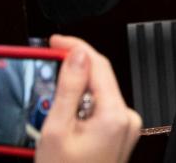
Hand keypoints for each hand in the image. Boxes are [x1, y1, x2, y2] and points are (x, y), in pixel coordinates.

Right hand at [36, 35, 141, 162]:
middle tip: (49, 57)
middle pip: (99, 76)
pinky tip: (64, 108)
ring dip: (76, 85)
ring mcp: (124, 129)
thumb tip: (76, 54)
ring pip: (98, 91)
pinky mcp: (118, 135)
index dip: (74, 46)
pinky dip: (82, 102)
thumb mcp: (57, 129)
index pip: (98, 63)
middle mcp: (126, 119)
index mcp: (115, 115)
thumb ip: (69, 87)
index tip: (55, 40)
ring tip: (51, 88)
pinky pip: (100, 107)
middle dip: (74, 65)